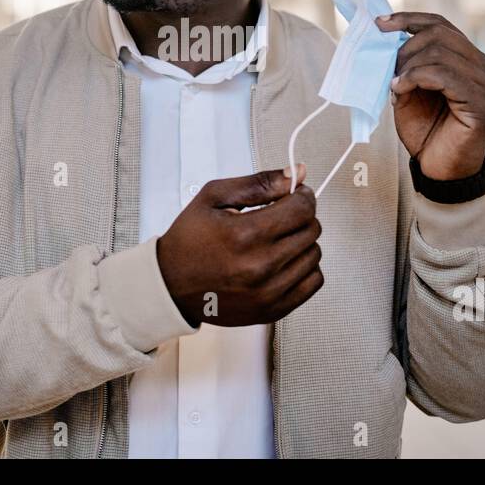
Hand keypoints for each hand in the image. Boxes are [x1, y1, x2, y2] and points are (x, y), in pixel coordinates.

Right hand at [156, 166, 323, 326]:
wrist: (170, 285)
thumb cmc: (188, 241)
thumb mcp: (215, 197)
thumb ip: (260, 183)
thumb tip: (296, 175)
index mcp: (244, 234)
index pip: (302, 208)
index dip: (302, 196)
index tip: (294, 195)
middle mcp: (260, 266)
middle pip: (311, 230)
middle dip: (300, 217)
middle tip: (281, 217)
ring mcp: (268, 292)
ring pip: (314, 255)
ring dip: (302, 243)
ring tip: (277, 241)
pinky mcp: (273, 309)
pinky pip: (313, 282)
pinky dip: (304, 268)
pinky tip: (285, 261)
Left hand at [376, 12, 484, 180]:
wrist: (439, 170)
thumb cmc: (426, 131)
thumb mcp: (409, 89)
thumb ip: (406, 64)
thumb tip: (385, 37)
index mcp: (469, 58)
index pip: (440, 24)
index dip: (409, 19)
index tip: (380, 24)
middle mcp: (483, 66)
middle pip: (438, 34)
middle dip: (404, 48)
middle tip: (388, 71)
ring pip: (440, 53)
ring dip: (407, 67)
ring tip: (395, 87)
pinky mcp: (482, 103)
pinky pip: (444, 75)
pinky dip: (415, 78)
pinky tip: (401, 91)